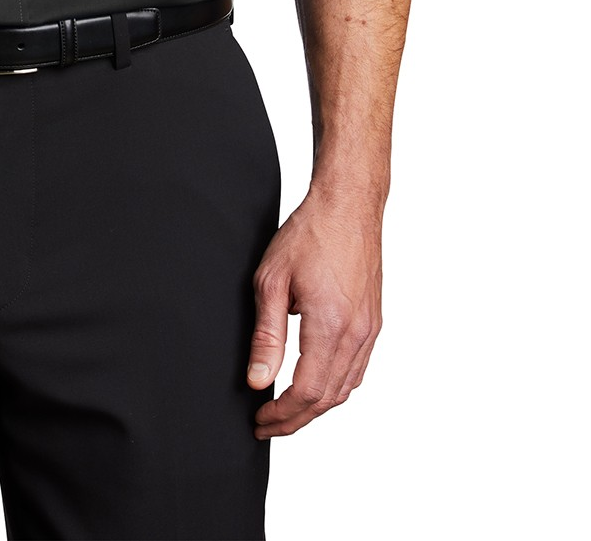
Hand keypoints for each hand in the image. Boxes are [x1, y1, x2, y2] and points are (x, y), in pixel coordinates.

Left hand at [246, 190, 382, 437]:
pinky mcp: (374, 323)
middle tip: (267, 425)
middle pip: (327, 398)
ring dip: (316, 408)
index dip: (281, 413)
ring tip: (286, 412)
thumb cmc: (310, 234)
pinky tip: (316, 387)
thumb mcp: (272, 280)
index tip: (259, 419)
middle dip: (295, 419)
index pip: (307, 391)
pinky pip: (357, 369)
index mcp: (330, 325)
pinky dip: (335, 387)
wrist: (348, 206)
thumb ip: (267, 335)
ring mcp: (370, 330)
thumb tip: (258, 379)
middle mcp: (356, 333)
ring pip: (345, 388)